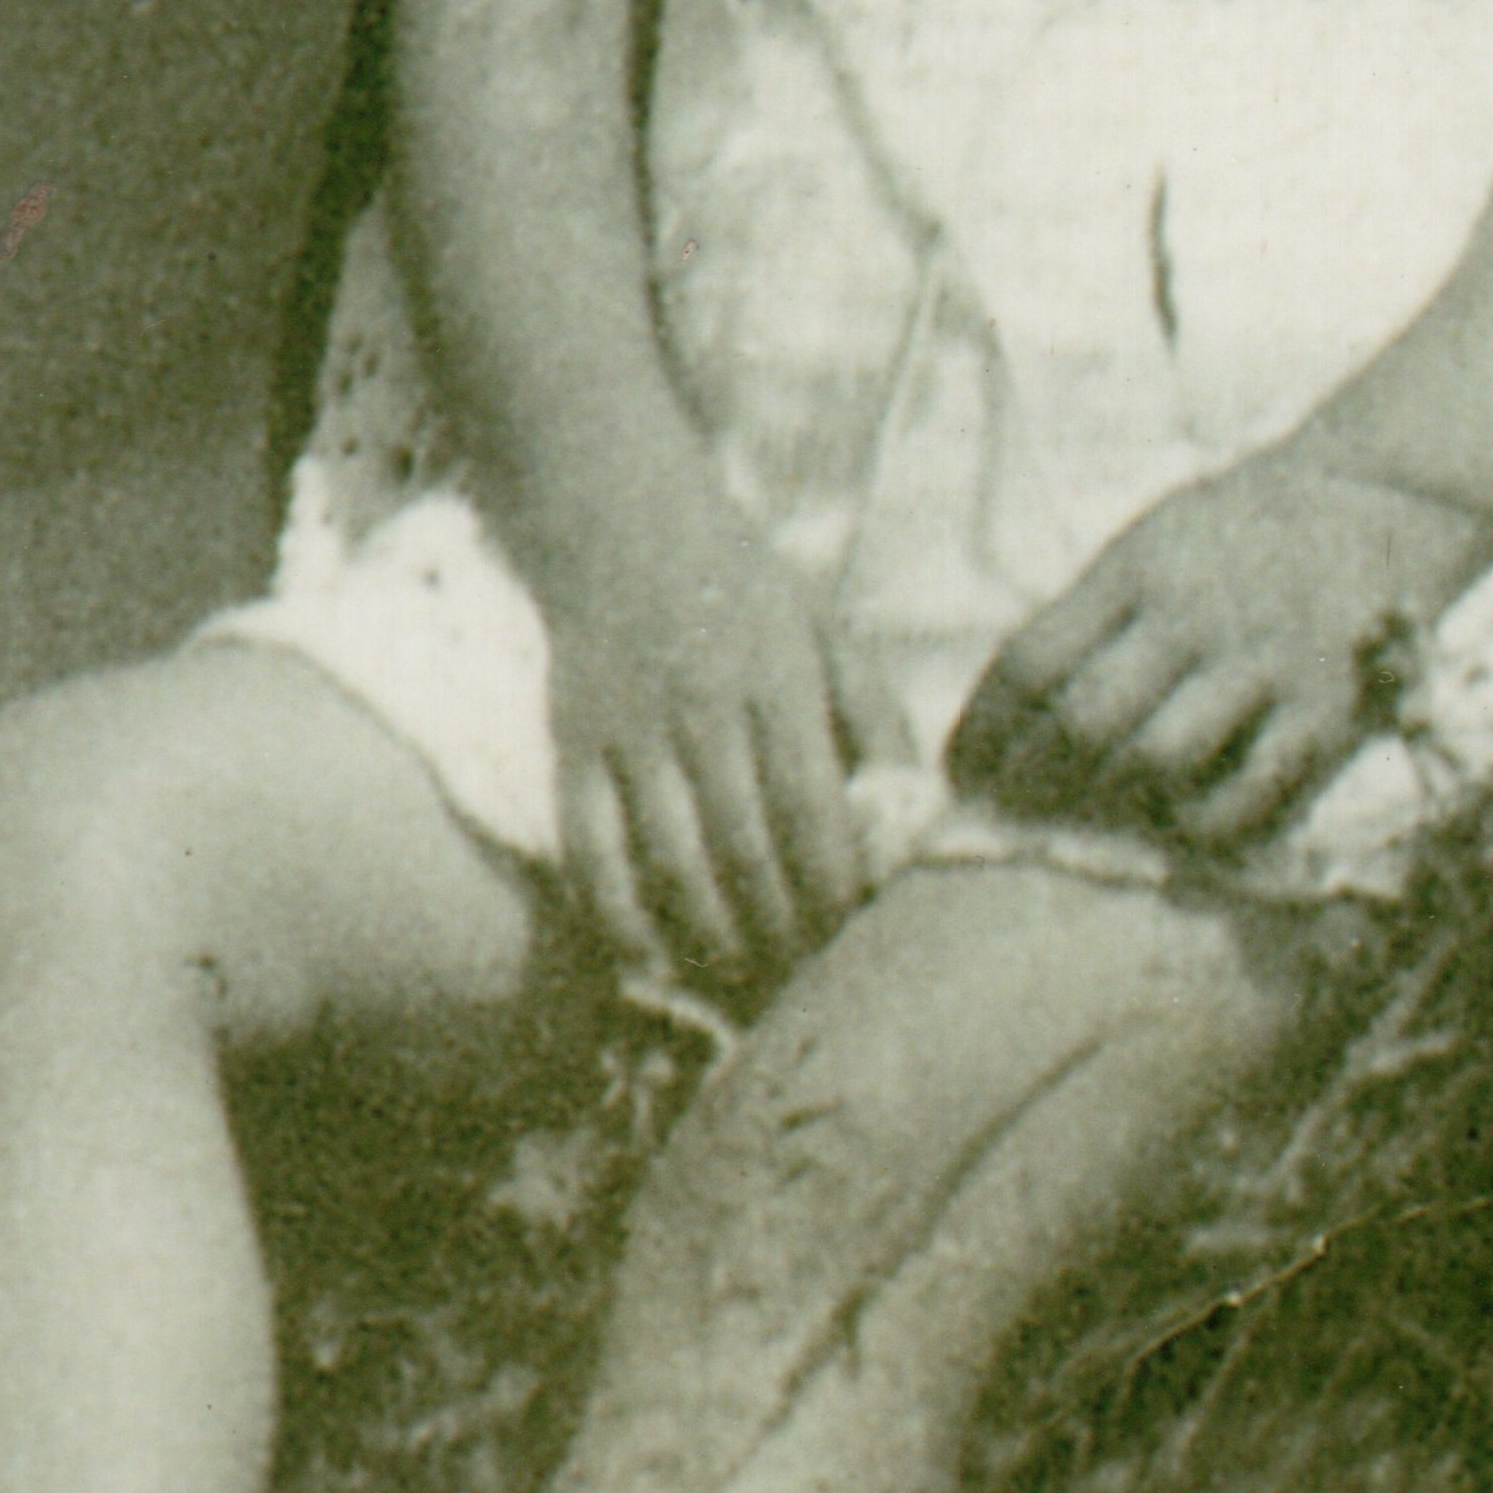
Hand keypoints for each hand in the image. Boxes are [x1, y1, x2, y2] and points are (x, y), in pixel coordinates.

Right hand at [534, 450, 911, 998]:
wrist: (612, 511)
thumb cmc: (739, 583)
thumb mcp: (826, 630)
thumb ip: (878, 721)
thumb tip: (919, 820)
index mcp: (778, 676)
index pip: (816, 814)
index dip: (838, 895)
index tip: (859, 944)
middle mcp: (703, 703)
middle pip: (748, 852)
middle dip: (784, 934)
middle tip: (808, 982)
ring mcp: (631, 724)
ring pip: (673, 861)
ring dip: (713, 938)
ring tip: (747, 978)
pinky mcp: (572, 738)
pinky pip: (590, 846)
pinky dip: (617, 915)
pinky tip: (652, 959)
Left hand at [952, 447, 1489, 857]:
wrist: (1384, 495)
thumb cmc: (1246, 527)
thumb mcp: (1154, 543)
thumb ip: (1097, 614)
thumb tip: (1018, 706)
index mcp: (1136, 568)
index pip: (1032, 659)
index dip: (986, 729)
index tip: (964, 770)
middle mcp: (1191, 614)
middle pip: (1083, 720)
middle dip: (1034, 780)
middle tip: (1016, 811)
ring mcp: (1261, 664)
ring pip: (1157, 761)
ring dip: (1114, 802)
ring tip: (1096, 817)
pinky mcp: (1326, 712)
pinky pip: (1249, 796)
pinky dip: (1204, 824)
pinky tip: (1185, 822)